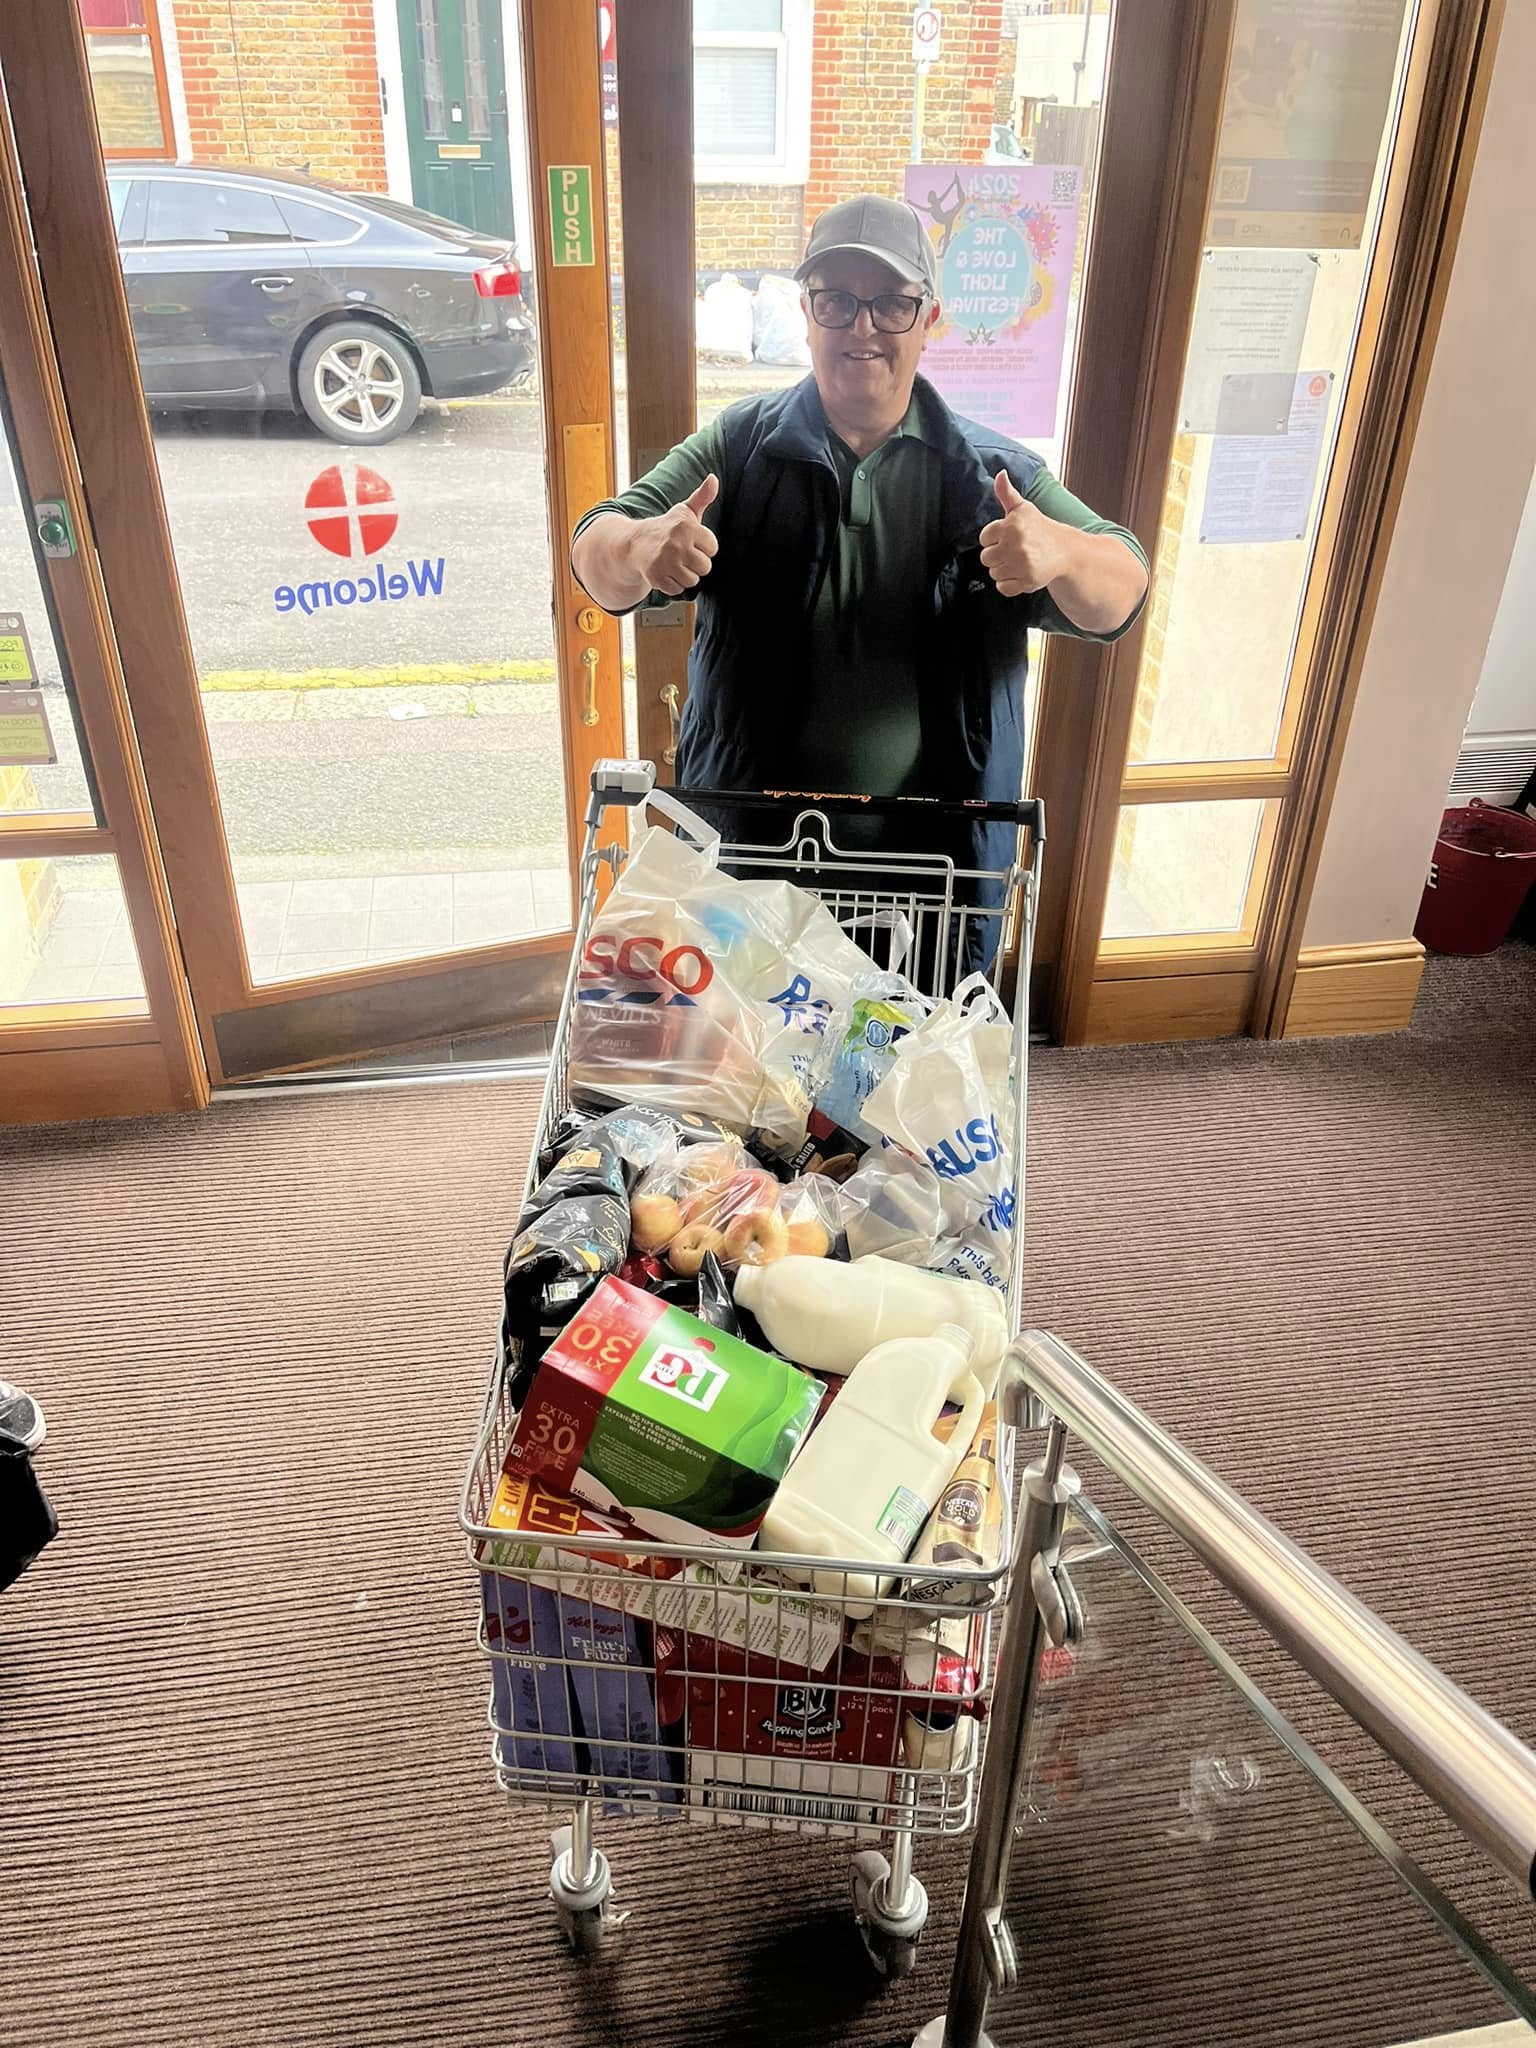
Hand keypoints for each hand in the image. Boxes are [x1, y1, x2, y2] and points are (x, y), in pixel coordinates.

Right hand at [634, 474, 719, 596]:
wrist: (636, 544)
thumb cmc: (667, 528)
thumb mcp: (685, 511)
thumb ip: (703, 497)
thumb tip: (714, 478)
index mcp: (687, 527)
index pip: (713, 548)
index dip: (703, 547)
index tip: (691, 541)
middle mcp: (677, 544)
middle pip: (705, 567)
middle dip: (696, 563)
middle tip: (682, 554)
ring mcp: (666, 562)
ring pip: (692, 580)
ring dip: (684, 575)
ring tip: (674, 563)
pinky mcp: (657, 577)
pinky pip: (677, 589)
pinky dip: (672, 584)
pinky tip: (665, 572)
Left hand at [978, 472, 1071, 598]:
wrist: (1064, 551)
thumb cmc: (1039, 529)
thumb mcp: (1022, 508)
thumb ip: (1006, 493)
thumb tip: (1000, 473)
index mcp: (1012, 525)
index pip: (984, 538)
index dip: (995, 539)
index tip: (1009, 537)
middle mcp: (1016, 544)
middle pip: (986, 558)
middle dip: (998, 556)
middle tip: (1014, 551)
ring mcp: (1022, 564)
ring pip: (994, 573)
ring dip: (1004, 570)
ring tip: (1019, 561)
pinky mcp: (1027, 581)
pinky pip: (1003, 588)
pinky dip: (1010, 584)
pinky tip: (1021, 573)